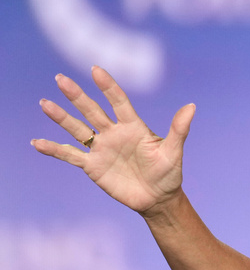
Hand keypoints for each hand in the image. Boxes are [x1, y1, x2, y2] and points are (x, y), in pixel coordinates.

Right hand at [31, 66, 194, 214]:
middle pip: (92, 110)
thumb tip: (192, 106)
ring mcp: (101, 148)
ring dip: (61, 117)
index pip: (119, 102)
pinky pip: (70, 155)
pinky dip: (54, 149)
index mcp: (133, 127)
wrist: (158, 198)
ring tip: (45, 103)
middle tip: (60, 78)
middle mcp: (114, 133)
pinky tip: (37, 142)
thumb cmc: (168, 173)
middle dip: (77, 96)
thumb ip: (179, 129)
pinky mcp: (92, 166)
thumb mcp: (174, 151)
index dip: (108, 87)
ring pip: (77, 129)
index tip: (96, 70)